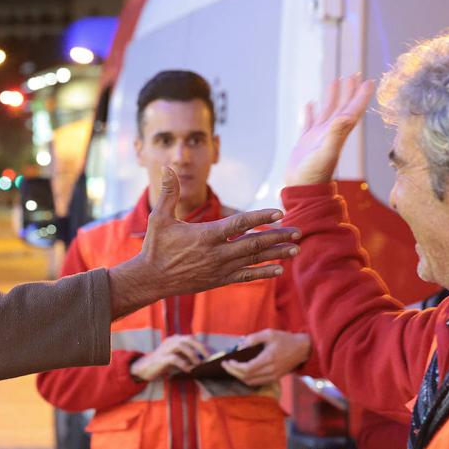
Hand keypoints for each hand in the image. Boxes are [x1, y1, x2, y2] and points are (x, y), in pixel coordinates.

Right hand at [109, 168, 300, 317]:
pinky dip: (263, 273)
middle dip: (277, 237)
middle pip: (254, 244)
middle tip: (297, 231)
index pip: (239, 224)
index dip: (260, 218)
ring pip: (254, 260)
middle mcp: (216, 254)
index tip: (279, 212)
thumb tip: (167, 167)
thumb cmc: (155, 247)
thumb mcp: (159, 218)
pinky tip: (279, 269)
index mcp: (205, 236)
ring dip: (277, 254)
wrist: (151, 279)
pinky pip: (246, 276)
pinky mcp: (219, 280)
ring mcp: (219, 269)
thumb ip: (168, 193)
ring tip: (295, 249)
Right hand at [130, 335, 209, 381]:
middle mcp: (170, 341)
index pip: (192, 338)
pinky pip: (173, 358)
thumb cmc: (163, 363)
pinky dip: (183, 364)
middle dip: (200, 348)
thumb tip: (203, 360)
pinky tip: (188, 370)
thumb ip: (187, 357)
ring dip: (192, 355)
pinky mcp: (160, 358)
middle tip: (208, 358)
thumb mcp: (177, 358)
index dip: (202, 346)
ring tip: (198, 364)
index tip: (211, 355)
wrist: (144, 368)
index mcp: (175, 339)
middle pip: (188, 339)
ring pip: (180, 346)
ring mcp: (164, 348)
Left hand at [222, 329, 310, 386]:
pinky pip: (257, 382)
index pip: (247, 369)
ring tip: (232, 368)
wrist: (302, 349)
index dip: (234, 367)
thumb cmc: (285, 339)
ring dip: (239, 377)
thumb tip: (240, 345)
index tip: (227, 361)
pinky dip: (247, 379)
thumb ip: (253, 338)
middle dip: (233, 372)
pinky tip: (242, 372)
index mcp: (268, 359)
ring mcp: (273, 376)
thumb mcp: (269, 333)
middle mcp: (270, 371)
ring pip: (251, 382)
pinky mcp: (275, 378)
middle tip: (225, 365)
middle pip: (246, 377)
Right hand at [286, 74, 374, 185]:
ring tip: (334, 81)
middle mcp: (331, 133)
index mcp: (338, 133)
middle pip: (342, 107)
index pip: (353, 110)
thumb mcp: (326, 152)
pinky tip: (309, 103)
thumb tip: (346, 115)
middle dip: (349, 91)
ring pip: (327, 111)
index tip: (369, 80)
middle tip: (354, 74)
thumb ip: (336, 133)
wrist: (302, 189)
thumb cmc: (314, 174)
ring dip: (332, 97)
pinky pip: (309, 122)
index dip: (361, 95)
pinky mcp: (306, 142)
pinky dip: (310, 112)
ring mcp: (318, 137)